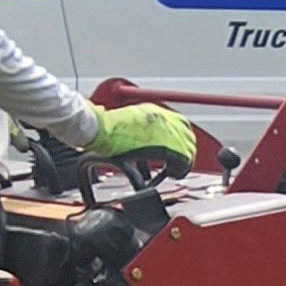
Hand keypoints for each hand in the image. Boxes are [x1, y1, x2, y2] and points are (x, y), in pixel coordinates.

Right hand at [85, 101, 201, 165]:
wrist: (98, 128)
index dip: (182, 140)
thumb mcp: (128, 125)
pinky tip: (173, 174)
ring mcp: (164, 130)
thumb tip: (146, 143)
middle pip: (187, 135)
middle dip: (186, 151)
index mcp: (154, 111)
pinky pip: (182, 158)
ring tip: (176, 171)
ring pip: (187, 147)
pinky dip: (180, 168)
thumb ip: (142, 132)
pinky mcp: (163, 144)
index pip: (180, 124)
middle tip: (180, 164)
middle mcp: (163, 118)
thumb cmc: (104, 128)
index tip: (179, 151)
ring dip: (184, 161)